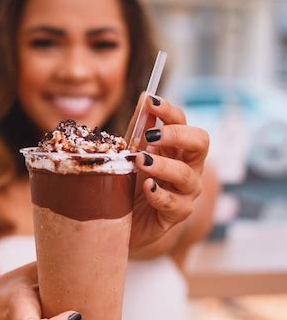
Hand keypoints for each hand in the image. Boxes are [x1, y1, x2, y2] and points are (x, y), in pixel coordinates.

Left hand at [130, 94, 209, 249]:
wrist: (119, 222)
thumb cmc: (128, 184)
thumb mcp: (130, 153)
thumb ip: (137, 128)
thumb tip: (144, 97)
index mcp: (176, 148)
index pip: (182, 122)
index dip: (169, 110)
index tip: (151, 101)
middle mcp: (187, 167)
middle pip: (200, 143)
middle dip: (178, 134)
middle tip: (152, 134)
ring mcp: (185, 192)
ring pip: (187, 175)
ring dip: (164, 166)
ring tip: (141, 161)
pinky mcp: (176, 214)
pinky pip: (175, 204)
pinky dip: (160, 194)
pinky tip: (147, 187)